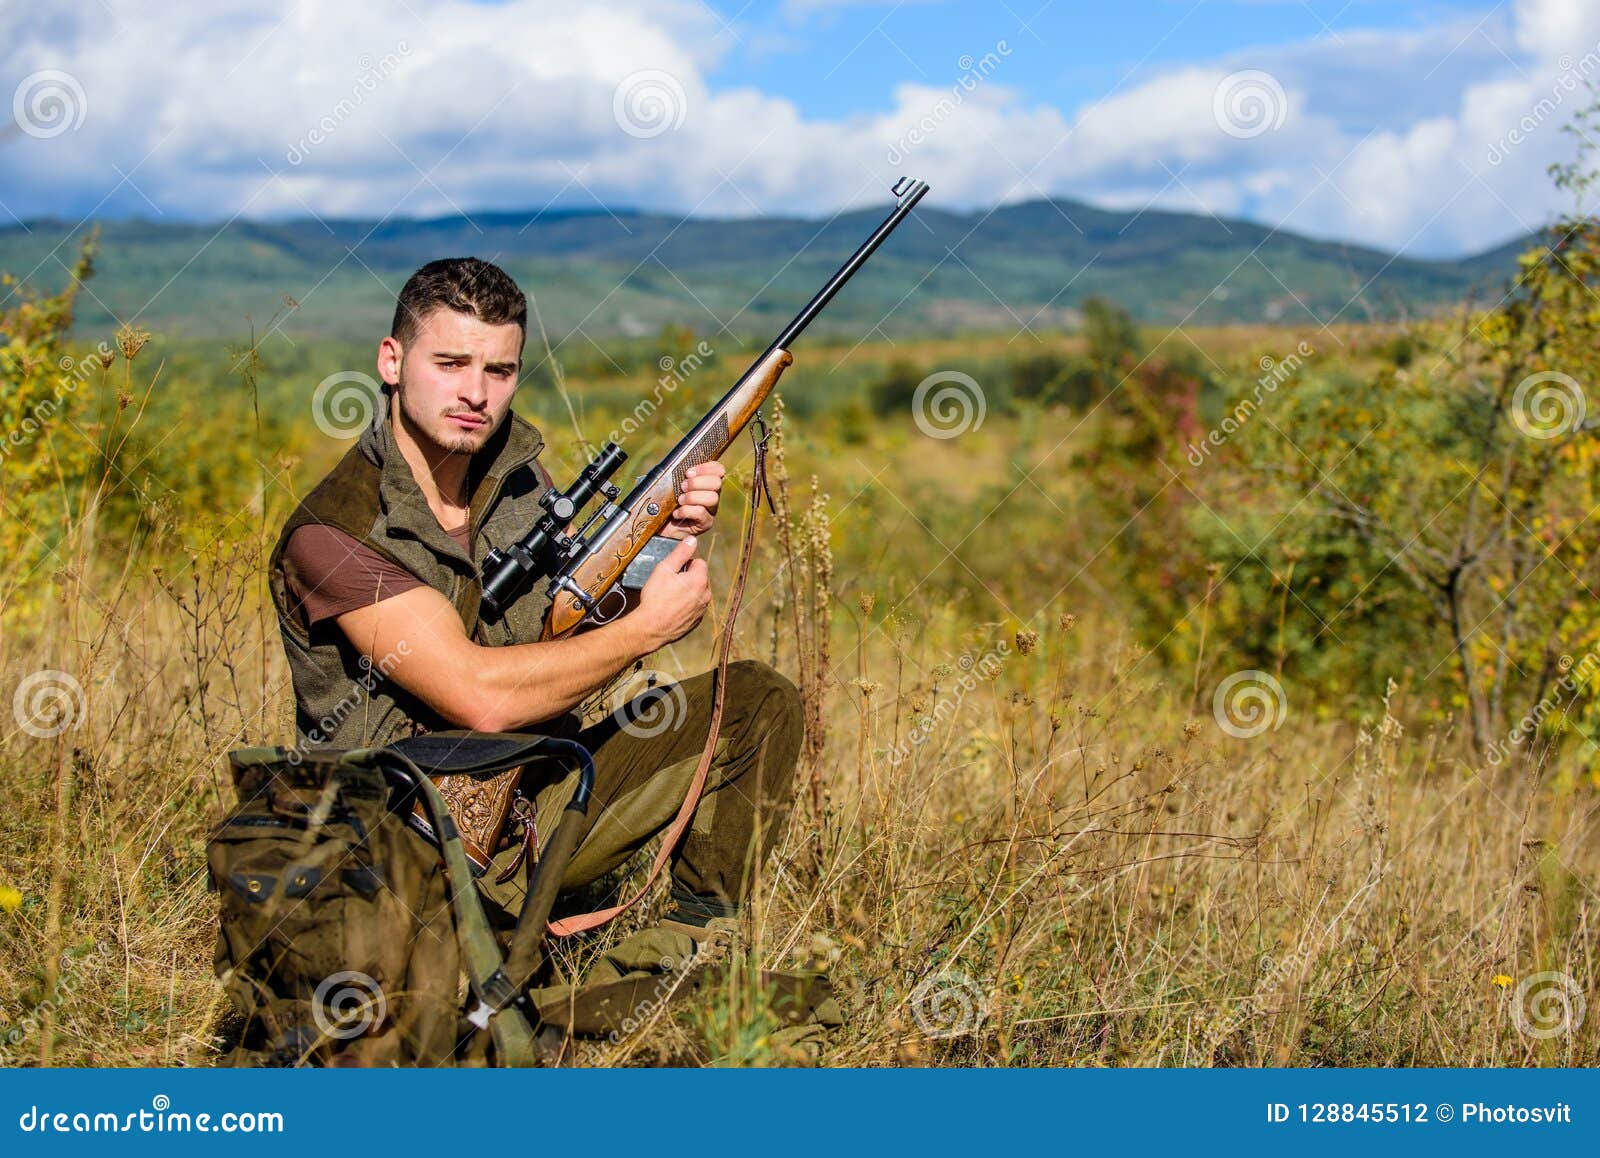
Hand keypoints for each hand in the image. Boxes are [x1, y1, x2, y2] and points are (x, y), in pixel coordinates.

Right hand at [632, 534, 710, 649]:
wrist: (650, 628)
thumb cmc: (655, 598)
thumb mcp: (664, 569)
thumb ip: (680, 553)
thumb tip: (692, 540)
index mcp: (700, 580)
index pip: (699, 562)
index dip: (685, 564)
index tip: (672, 572)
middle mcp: (706, 595)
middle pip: (700, 578)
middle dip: (688, 578)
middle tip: (669, 584)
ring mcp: (702, 610)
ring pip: (698, 593)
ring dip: (688, 592)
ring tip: (669, 597)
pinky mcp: (696, 622)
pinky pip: (694, 607)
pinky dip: (686, 606)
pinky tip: (672, 608)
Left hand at [661, 462, 723, 538]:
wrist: (659, 525)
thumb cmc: (664, 503)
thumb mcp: (669, 485)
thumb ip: (677, 474)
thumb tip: (679, 465)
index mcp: (706, 483)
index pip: (718, 470)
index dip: (705, 468)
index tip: (688, 472)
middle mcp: (712, 495)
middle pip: (717, 483)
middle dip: (697, 483)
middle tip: (682, 487)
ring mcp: (711, 510)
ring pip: (712, 498)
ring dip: (692, 497)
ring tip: (679, 501)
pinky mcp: (705, 523)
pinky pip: (701, 512)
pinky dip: (686, 511)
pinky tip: (676, 513)